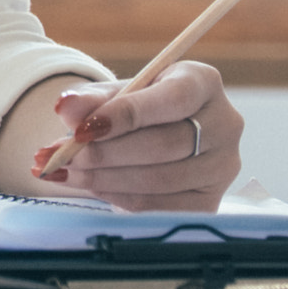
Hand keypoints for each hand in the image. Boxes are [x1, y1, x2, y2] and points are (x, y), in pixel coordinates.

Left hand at [33, 61, 243, 211]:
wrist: (155, 132)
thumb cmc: (136, 106)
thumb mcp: (114, 93)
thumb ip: (91, 99)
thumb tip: (65, 108)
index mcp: (203, 83)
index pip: (172, 99)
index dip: (126, 114)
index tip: (82, 129)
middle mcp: (224, 124)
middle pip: (164, 145)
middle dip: (106, 153)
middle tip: (63, 155)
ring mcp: (222, 167)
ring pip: (160, 180)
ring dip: (105, 178)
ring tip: (65, 171)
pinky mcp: (211, 200)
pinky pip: (160, 206)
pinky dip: (118, 197)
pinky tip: (89, 185)